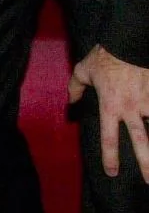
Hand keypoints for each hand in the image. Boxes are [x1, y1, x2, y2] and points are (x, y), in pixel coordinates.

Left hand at [68, 43, 148, 180]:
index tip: (112, 172)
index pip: (109, 138)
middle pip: (141, 142)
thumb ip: (75, 88)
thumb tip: (70, 102)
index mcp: (110, 106)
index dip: (110, 157)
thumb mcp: (83, 70)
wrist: (127, 41)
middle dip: (146, 164)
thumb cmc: (104, 56)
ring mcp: (148, 101)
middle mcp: (131, 108)